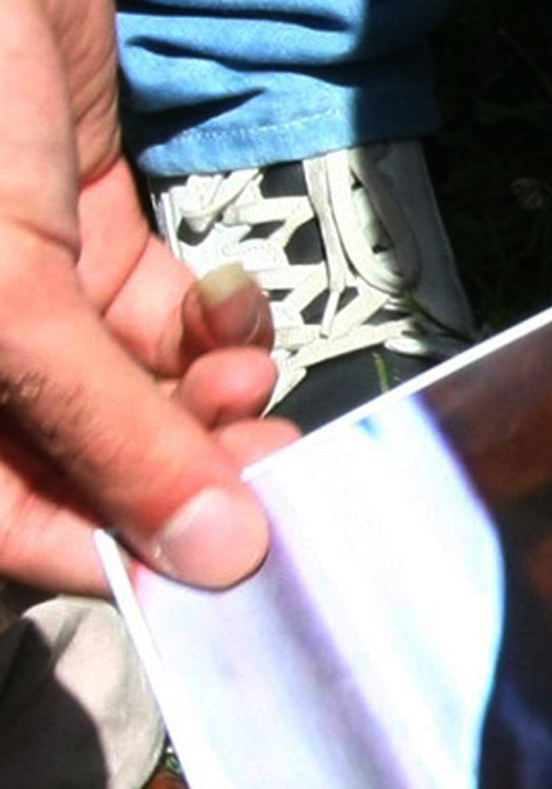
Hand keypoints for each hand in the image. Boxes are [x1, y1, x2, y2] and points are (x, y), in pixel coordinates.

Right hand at [0, 0, 287, 594]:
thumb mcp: (0, 288)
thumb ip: (107, 424)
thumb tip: (209, 559)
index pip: (14, 524)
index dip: (115, 560)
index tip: (231, 571)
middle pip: (80, 462)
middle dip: (183, 479)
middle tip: (287, 487)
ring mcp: (11, 280)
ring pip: (127, 391)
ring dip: (205, 411)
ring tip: (257, 402)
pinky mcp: (71, 217)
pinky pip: (147, 313)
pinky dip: (204, 333)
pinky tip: (234, 328)